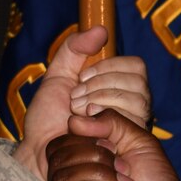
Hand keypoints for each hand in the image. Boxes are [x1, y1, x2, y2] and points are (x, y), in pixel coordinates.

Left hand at [14, 26, 123, 180]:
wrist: (40, 150)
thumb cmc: (48, 118)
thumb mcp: (57, 76)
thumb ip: (74, 49)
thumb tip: (102, 30)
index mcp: (118, 87)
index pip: (136, 65)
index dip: (109, 66)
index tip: (82, 78)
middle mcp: (132, 105)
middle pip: (139, 79)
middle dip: (101, 84)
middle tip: (76, 99)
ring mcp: (134, 125)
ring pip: (138, 98)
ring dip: (101, 100)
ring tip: (80, 113)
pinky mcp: (130, 143)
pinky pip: (132, 119)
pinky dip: (104, 116)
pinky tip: (86, 125)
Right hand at [46, 111, 180, 180]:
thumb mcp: (138, 141)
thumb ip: (110, 122)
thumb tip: (75, 120)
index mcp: (79, 166)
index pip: (61, 142)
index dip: (85, 137)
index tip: (114, 146)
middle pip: (58, 154)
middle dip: (95, 154)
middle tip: (123, 168)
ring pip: (60, 175)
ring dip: (98, 173)